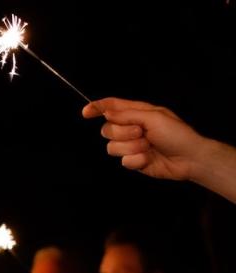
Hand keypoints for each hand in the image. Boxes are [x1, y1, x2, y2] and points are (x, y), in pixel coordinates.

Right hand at [82, 98, 211, 181]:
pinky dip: (136, 160)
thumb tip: (107, 113)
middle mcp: (132, 128)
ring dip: (132, 148)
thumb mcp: (153, 118)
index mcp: (138, 113)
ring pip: (112, 147)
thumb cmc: (176, 134)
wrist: (189, 159)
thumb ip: (128, 115)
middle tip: (141, 133)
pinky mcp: (133, 160)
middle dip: (122, 133)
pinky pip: (123, 161)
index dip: (98, 107)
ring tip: (148, 147)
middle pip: (107, 129)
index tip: (86, 112)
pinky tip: (149, 159)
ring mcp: (131, 145)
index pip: (112, 107)